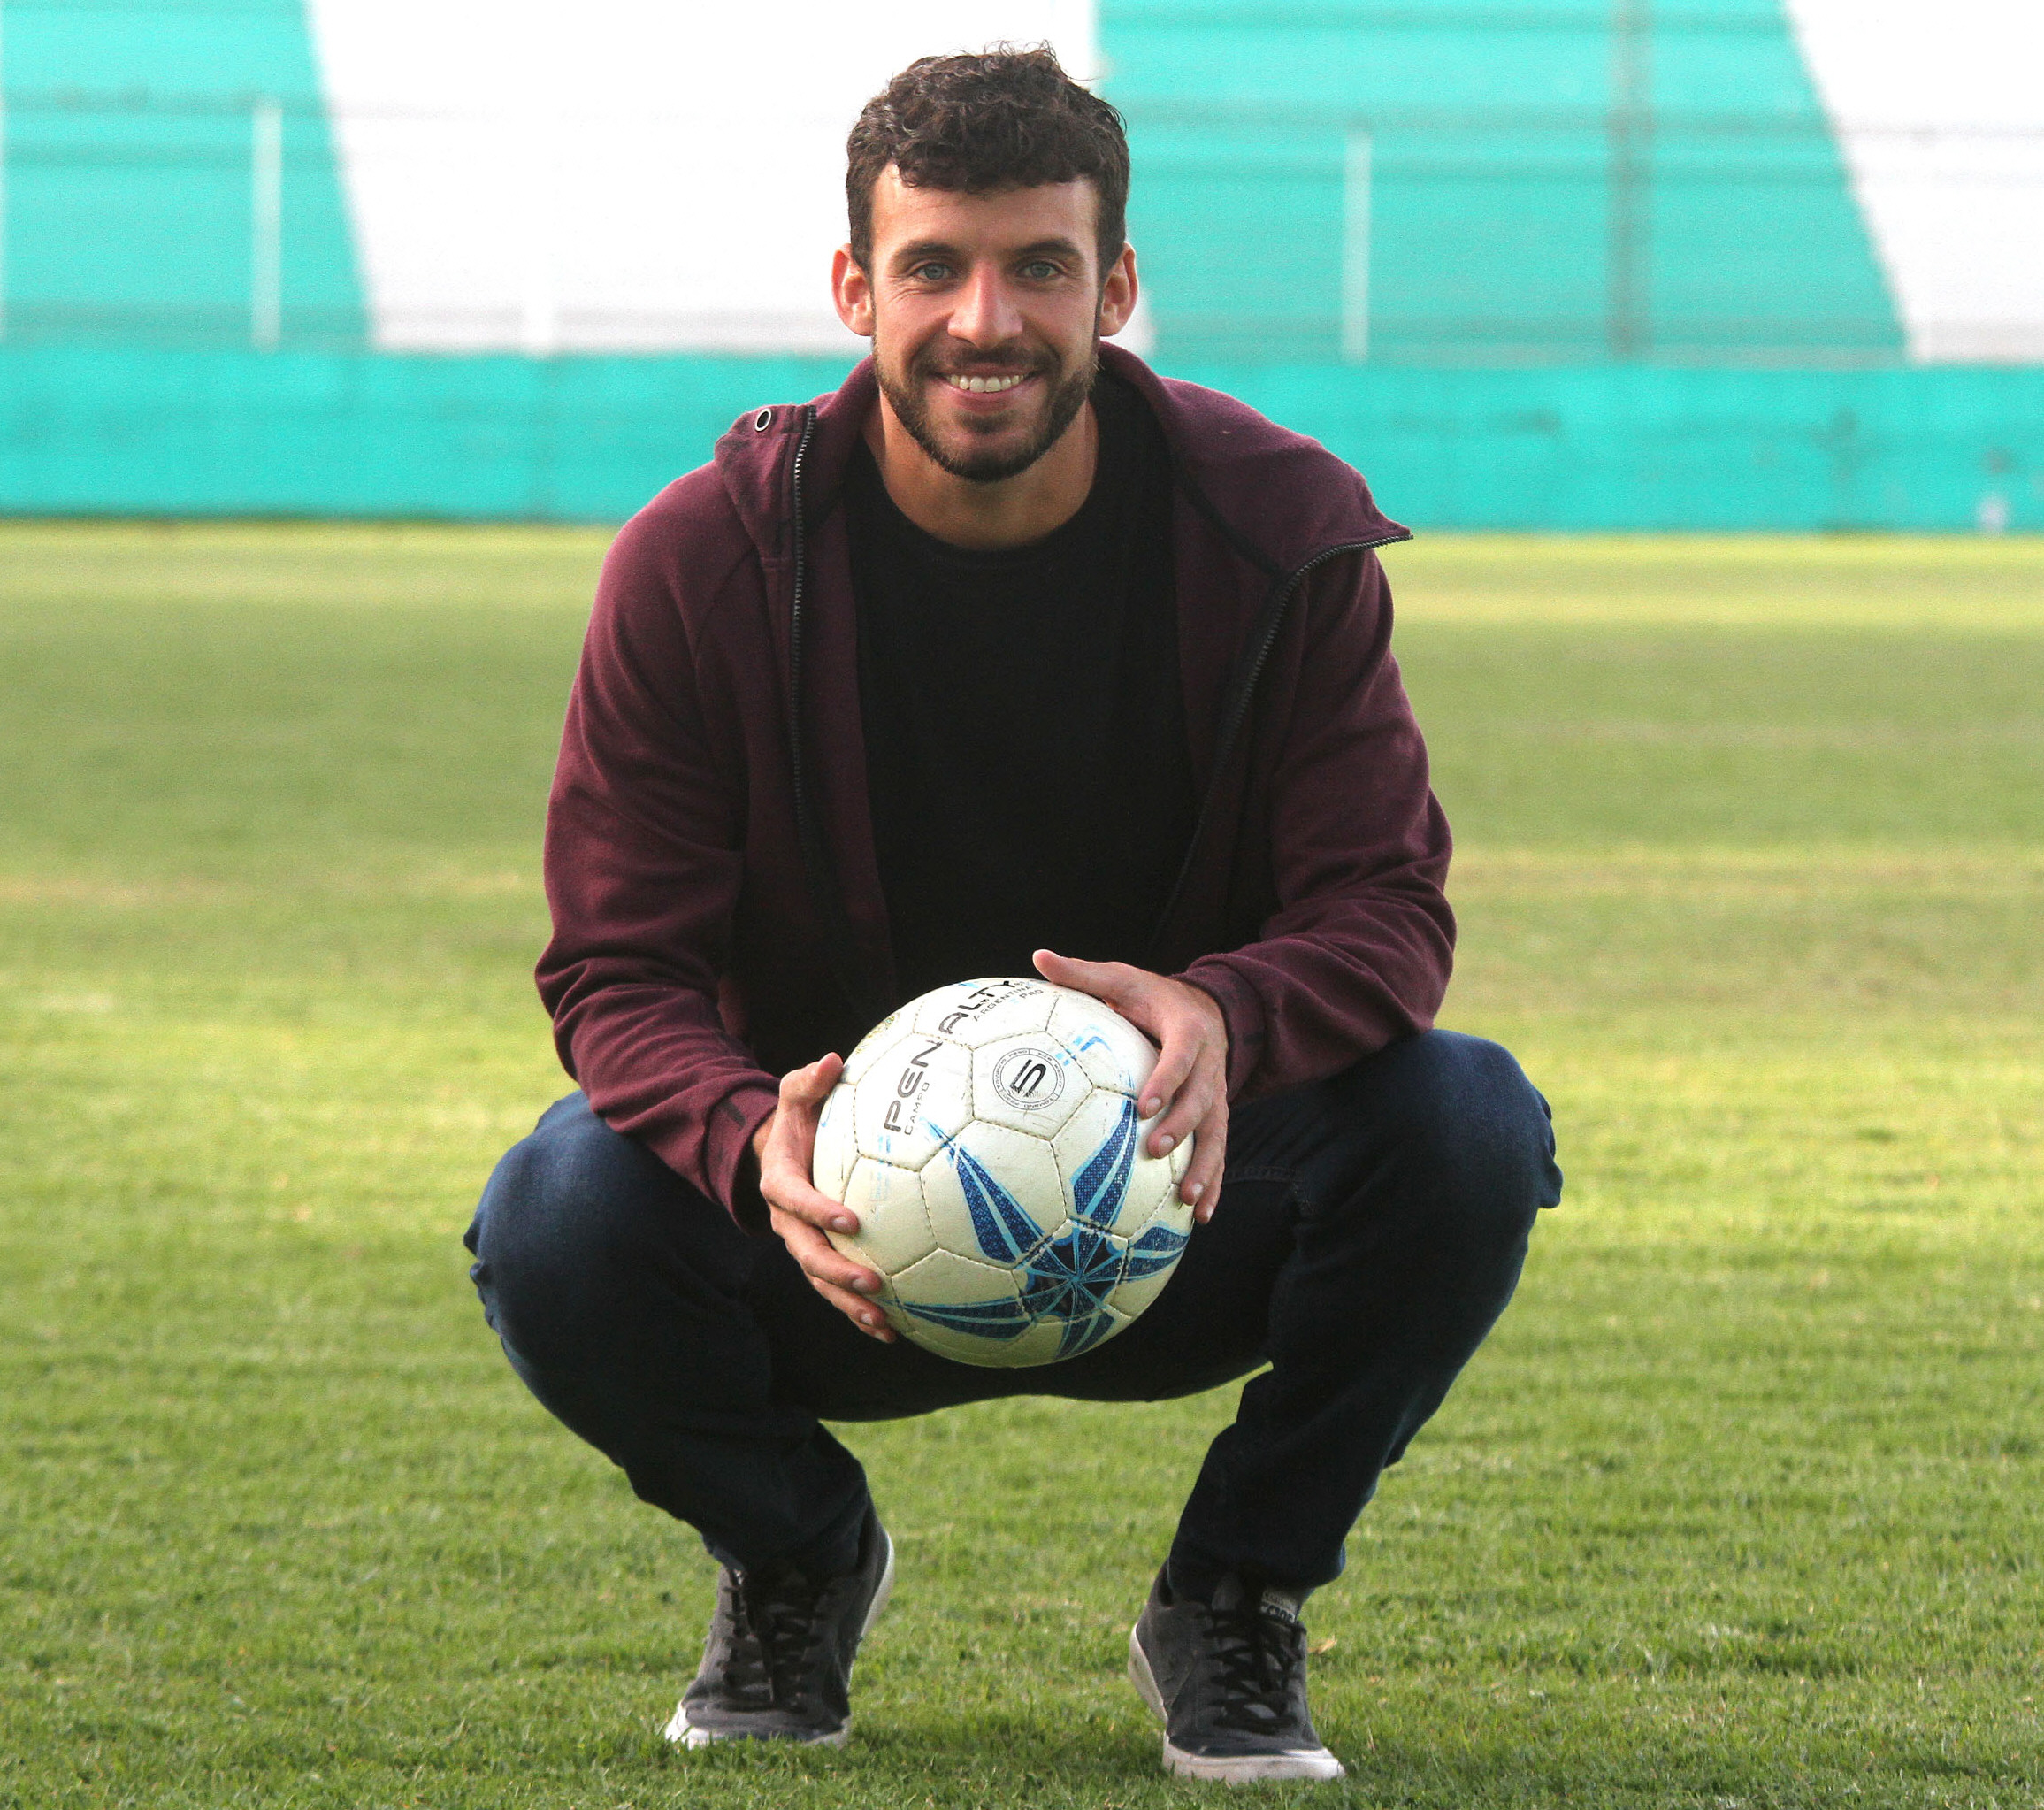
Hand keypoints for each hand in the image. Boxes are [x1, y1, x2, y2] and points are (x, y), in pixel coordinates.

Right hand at [753, 1054, 896, 1341]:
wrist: (782, 1151)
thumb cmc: (797, 1119)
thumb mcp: (795, 1093)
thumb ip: (808, 1080)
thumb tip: (833, 1059)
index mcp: (780, 1182)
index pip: (795, 1200)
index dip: (818, 1212)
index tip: (850, 1221)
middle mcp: (788, 1222)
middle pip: (807, 1255)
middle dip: (837, 1273)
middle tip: (872, 1283)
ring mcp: (804, 1244)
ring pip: (822, 1283)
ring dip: (849, 1306)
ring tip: (883, 1322)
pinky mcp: (822, 1259)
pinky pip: (837, 1291)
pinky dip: (860, 1314)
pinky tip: (892, 1332)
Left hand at [1032, 950, 1228, 1222]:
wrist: (1205, 1008)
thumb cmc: (1150, 996)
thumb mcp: (1121, 977)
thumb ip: (1082, 973)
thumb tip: (1038, 957)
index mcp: (1188, 1029)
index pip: (1182, 1056)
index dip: (1166, 1080)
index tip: (1144, 1104)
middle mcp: (1210, 1065)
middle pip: (1202, 1100)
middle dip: (1181, 1128)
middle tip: (1155, 1152)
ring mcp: (1217, 1094)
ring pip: (1216, 1134)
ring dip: (1205, 1167)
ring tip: (1187, 1200)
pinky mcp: (1216, 1116)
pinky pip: (1218, 1151)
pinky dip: (1213, 1182)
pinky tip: (1200, 1215)